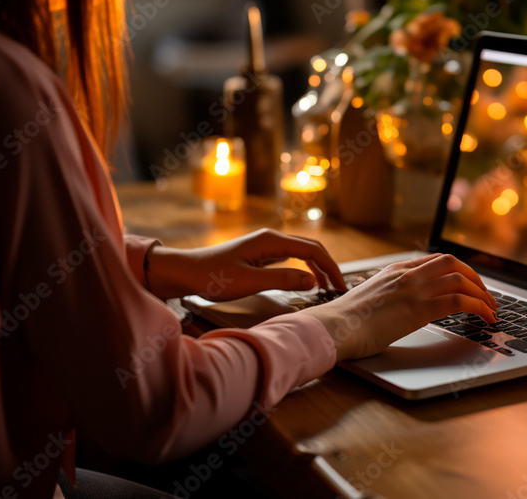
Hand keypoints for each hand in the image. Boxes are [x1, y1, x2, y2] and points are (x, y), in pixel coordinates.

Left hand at [145, 229, 345, 299]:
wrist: (185, 272)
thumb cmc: (212, 277)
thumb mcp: (249, 282)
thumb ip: (283, 280)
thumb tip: (313, 280)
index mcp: (271, 240)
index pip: (313, 250)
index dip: (330, 268)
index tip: (340, 287)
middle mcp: (271, 239)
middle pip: (311, 249)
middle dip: (328, 267)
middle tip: (340, 288)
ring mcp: (266, 246)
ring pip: (301, 254)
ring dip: (317, 269)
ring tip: (328, 287)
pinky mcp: (260, 255)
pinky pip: (290, 259)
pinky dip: (303, 270)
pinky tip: (306, 282)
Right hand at [301, 253, 497, 360]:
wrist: (333, 328)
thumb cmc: (346, 321)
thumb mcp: (371, 299)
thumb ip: (389, 296)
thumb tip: (400, 308)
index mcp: (396, 270)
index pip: (437, 260)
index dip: (459, 270)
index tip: (470, 283)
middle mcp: (407, 274)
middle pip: (454, 263)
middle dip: (476, 278)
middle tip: (486, 295)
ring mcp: (414, 289)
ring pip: (461, 280)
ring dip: (483, 294)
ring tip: (491, 309)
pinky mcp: (418, 309)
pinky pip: (459, 301)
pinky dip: (478, 307)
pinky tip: (485, 317)